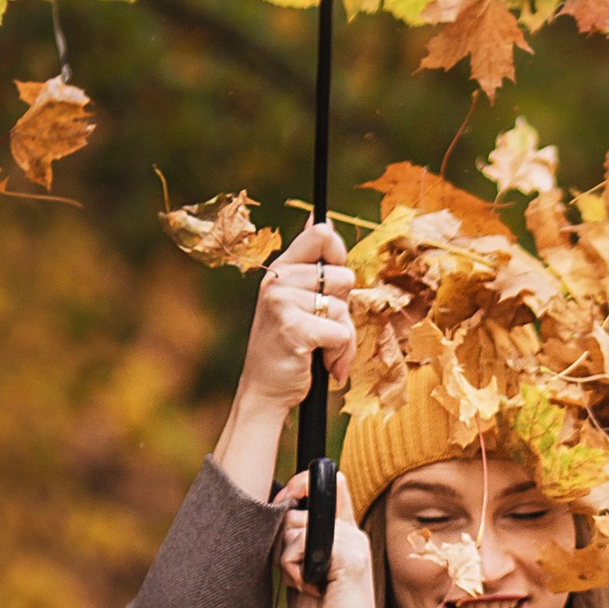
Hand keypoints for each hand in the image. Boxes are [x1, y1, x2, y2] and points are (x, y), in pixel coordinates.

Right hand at [239, 220, 354, 411]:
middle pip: (343, 276)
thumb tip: (321, 217)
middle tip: (320, 326)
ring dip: (343, 337)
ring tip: (321, 350)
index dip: (338, 255)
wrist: (265, 390)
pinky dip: (338, 354)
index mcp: (281, 269)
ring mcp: (282, 302)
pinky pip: (341, 333)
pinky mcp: (293, 327)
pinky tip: (319, 363)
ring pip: (343, 309)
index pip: (321, 234)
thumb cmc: (288, 346)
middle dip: (343, 308)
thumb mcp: (297, 298)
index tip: (333, 284)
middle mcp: (278, 280)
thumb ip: (313, 264)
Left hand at [275, 467, 382, 607]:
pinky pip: (302, 543)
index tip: (281, 508)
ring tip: (306, 586)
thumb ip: (297, 547)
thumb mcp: (305, 575)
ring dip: (287, 560)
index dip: (300, 486)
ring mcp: (353, 544)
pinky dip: (294, 569)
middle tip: (297, 575)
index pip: (330, 485)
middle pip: (298, 509)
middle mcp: (352, 533)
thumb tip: (273, 522)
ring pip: (295, 526)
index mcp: (345, 535)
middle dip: (281, 541)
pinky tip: (310, 589)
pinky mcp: (348, 558)